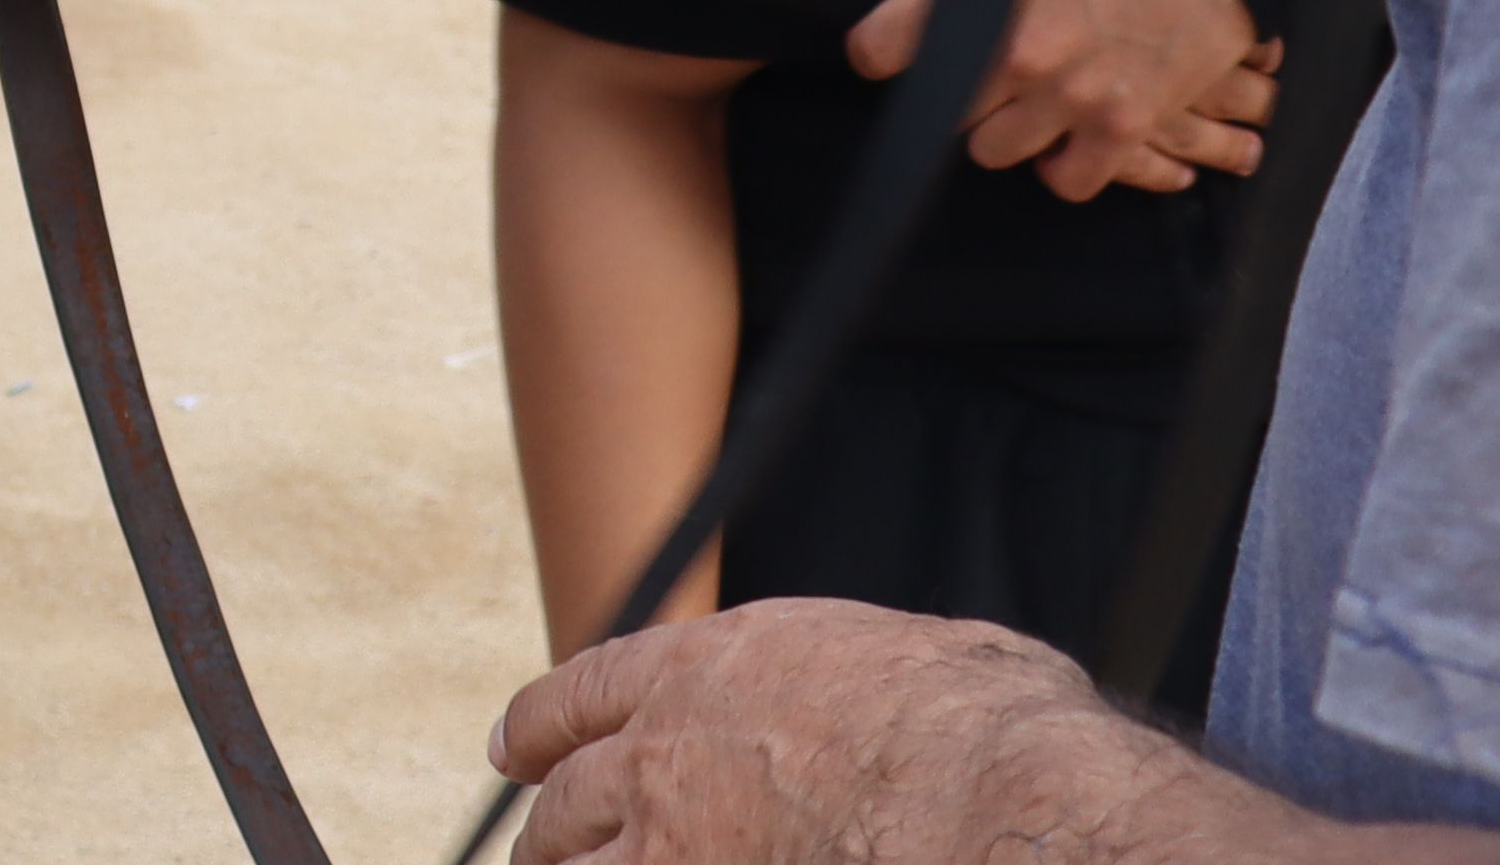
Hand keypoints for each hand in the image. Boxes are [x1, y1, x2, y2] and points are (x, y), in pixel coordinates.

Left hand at [500, 600, 1185, 864]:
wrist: (983, 800)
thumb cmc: (978, 726)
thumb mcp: (914, 654)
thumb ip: (865, 677)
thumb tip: (916, 688)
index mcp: (706, 670)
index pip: (585, 692)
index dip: (543, 723)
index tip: (515, 746)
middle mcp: (663, 752)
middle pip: (567, 796)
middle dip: (548, 825)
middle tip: (539, 845)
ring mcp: (669, 843)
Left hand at [838, 0, 1273, 199]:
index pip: (880, 48)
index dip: (879, 50)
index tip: (891, 49)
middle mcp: (1020, 50)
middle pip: (942, 110)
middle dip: (956, 90)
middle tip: (982, 66)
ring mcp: (1073, 95)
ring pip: (994, 152)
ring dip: (1007, 130)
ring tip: (1027, 97)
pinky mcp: (1125, 126)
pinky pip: (1068, 181)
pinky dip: (1066, 164)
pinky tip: (1069, 131)